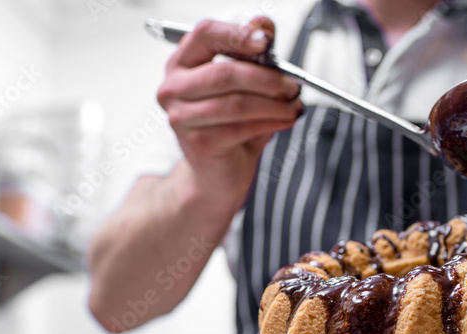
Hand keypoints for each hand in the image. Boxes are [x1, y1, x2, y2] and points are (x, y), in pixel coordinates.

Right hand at [156, 17, 302, 194]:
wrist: (216, 174)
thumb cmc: (229, 127)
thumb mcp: (243, 87)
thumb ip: (253, 56)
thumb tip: (263, 25)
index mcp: (182, 64)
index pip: (205, 35)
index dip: (237, 34)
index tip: (266, 41)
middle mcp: (173, 88)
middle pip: (225, 73)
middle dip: (267, 78)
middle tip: (292, 84)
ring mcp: (181, 117)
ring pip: (236, 103)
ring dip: (274, 103)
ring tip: (293, 105)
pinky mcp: (198, 143)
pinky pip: (242, 127)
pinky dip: (271, 122)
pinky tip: (285, 120)